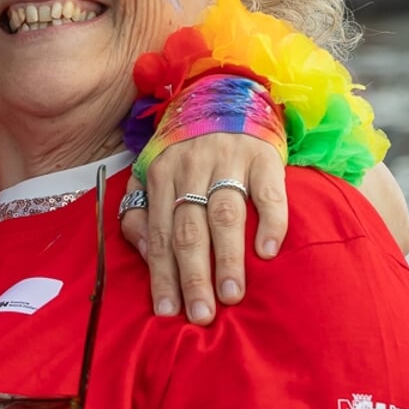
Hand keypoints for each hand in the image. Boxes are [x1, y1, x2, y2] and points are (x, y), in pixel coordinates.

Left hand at [122, 132, 287, 324]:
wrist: (226, 94)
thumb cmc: (187, 149)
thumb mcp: (152, 171)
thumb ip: (138, 209)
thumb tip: (142, 249)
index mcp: (161, 174)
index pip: (159, 234)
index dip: (162, 274)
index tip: (168, 311)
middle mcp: (191, 167)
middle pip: (189, 229)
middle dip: (193, 276)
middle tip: (201, 314)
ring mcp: (228, 160)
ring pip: (224, 215)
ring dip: (228, 258)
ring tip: (232, 295)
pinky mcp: (263, 156)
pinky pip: (268, 192)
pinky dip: (270, 222)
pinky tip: (268, 251)